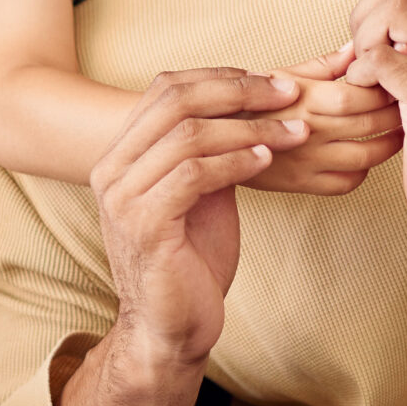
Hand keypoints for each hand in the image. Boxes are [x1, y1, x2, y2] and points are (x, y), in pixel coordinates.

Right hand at [71, 68, 296, 405]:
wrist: (171, 328)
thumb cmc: (189, 261)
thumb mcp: (200, 192)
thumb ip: (209, 149)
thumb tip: (251, 104)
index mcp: (121, 154)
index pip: (165, 88)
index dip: (222, 77)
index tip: (272, 81)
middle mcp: (112, 170)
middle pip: (175, 101)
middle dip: (241, 92)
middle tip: (290, 94)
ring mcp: (123, 198)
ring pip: (189, 135)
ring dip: (251, 128)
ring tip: (294, 132)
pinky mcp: (143, 226)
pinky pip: (194, 174)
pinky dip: (237, 161)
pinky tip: (267, 161)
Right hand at [246, 47, 402, 194]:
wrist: (213, 139)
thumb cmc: (250, 102)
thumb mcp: (282, 75)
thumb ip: (324, 64)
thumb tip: (356, 46)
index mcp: (304, 98)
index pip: (358, 94)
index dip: (384, 87)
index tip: (398, 79)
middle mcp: (308, 130)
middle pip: (368, 123)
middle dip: (396, 112)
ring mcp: (307, 160)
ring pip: (365, 156)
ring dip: (390, 144)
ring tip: (400, 130)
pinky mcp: (303, 184)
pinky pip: (346, 182)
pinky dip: (364, 171)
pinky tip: (367, 158)